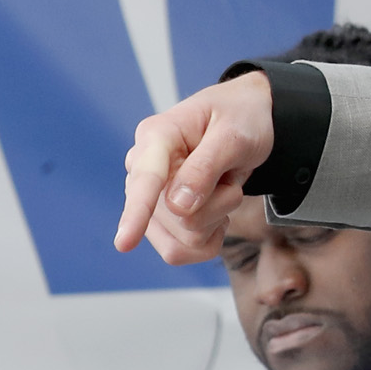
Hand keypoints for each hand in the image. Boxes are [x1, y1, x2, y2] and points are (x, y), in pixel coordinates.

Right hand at [118, 75, 276, 263]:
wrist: (246, 120)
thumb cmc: (239, 118)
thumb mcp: (234, 134)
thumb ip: (206, 166)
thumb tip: (178, 206)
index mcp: (156, 136)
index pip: (146, 180)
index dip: (137, 212)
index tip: (124, 244)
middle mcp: (141, 169)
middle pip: (178, 217)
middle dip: (220, 204)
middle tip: (229, 173)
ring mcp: (147, 198)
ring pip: (182, 239)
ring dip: (216, 219)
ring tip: (222, 186)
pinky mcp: (158, 221)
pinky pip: (181, 251)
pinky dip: (209, 238)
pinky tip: (216, 211)